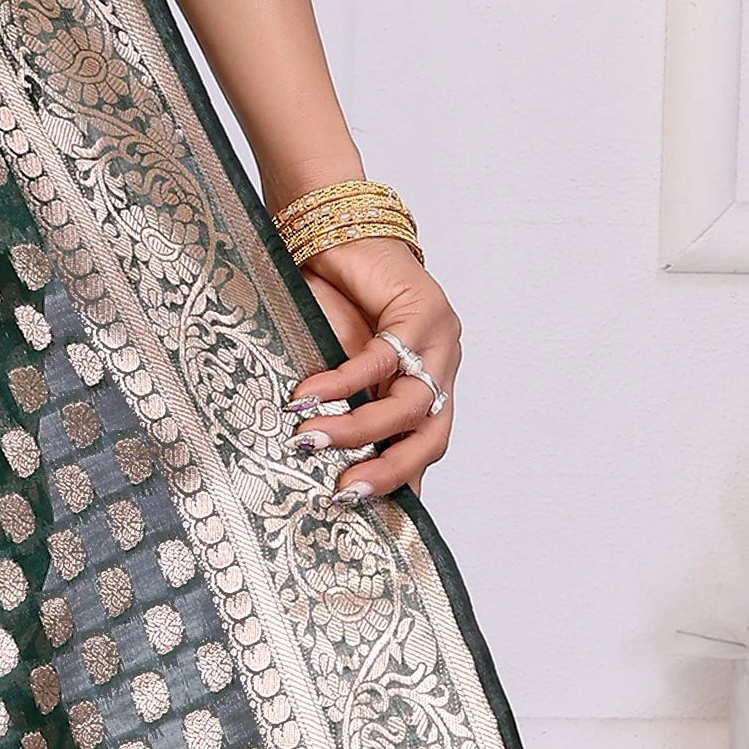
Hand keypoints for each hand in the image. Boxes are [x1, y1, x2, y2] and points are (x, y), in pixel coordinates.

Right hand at [286, 236, 459, 503]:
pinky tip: (308, 396)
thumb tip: (313, 466)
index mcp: (425, 388)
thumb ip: (337, 410)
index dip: (398, 485)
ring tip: (310, 439)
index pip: (423, 450)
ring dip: (358, 428)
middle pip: (431, 438)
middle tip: (344, 492)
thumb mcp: (331, 368)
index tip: (361, 516)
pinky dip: (344, 382)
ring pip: (409, 403)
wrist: (328, 232)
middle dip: (389, 472)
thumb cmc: (327, 303)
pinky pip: (384, 358)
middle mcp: (441, 369)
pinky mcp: (422, 309)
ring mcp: (439, 340)